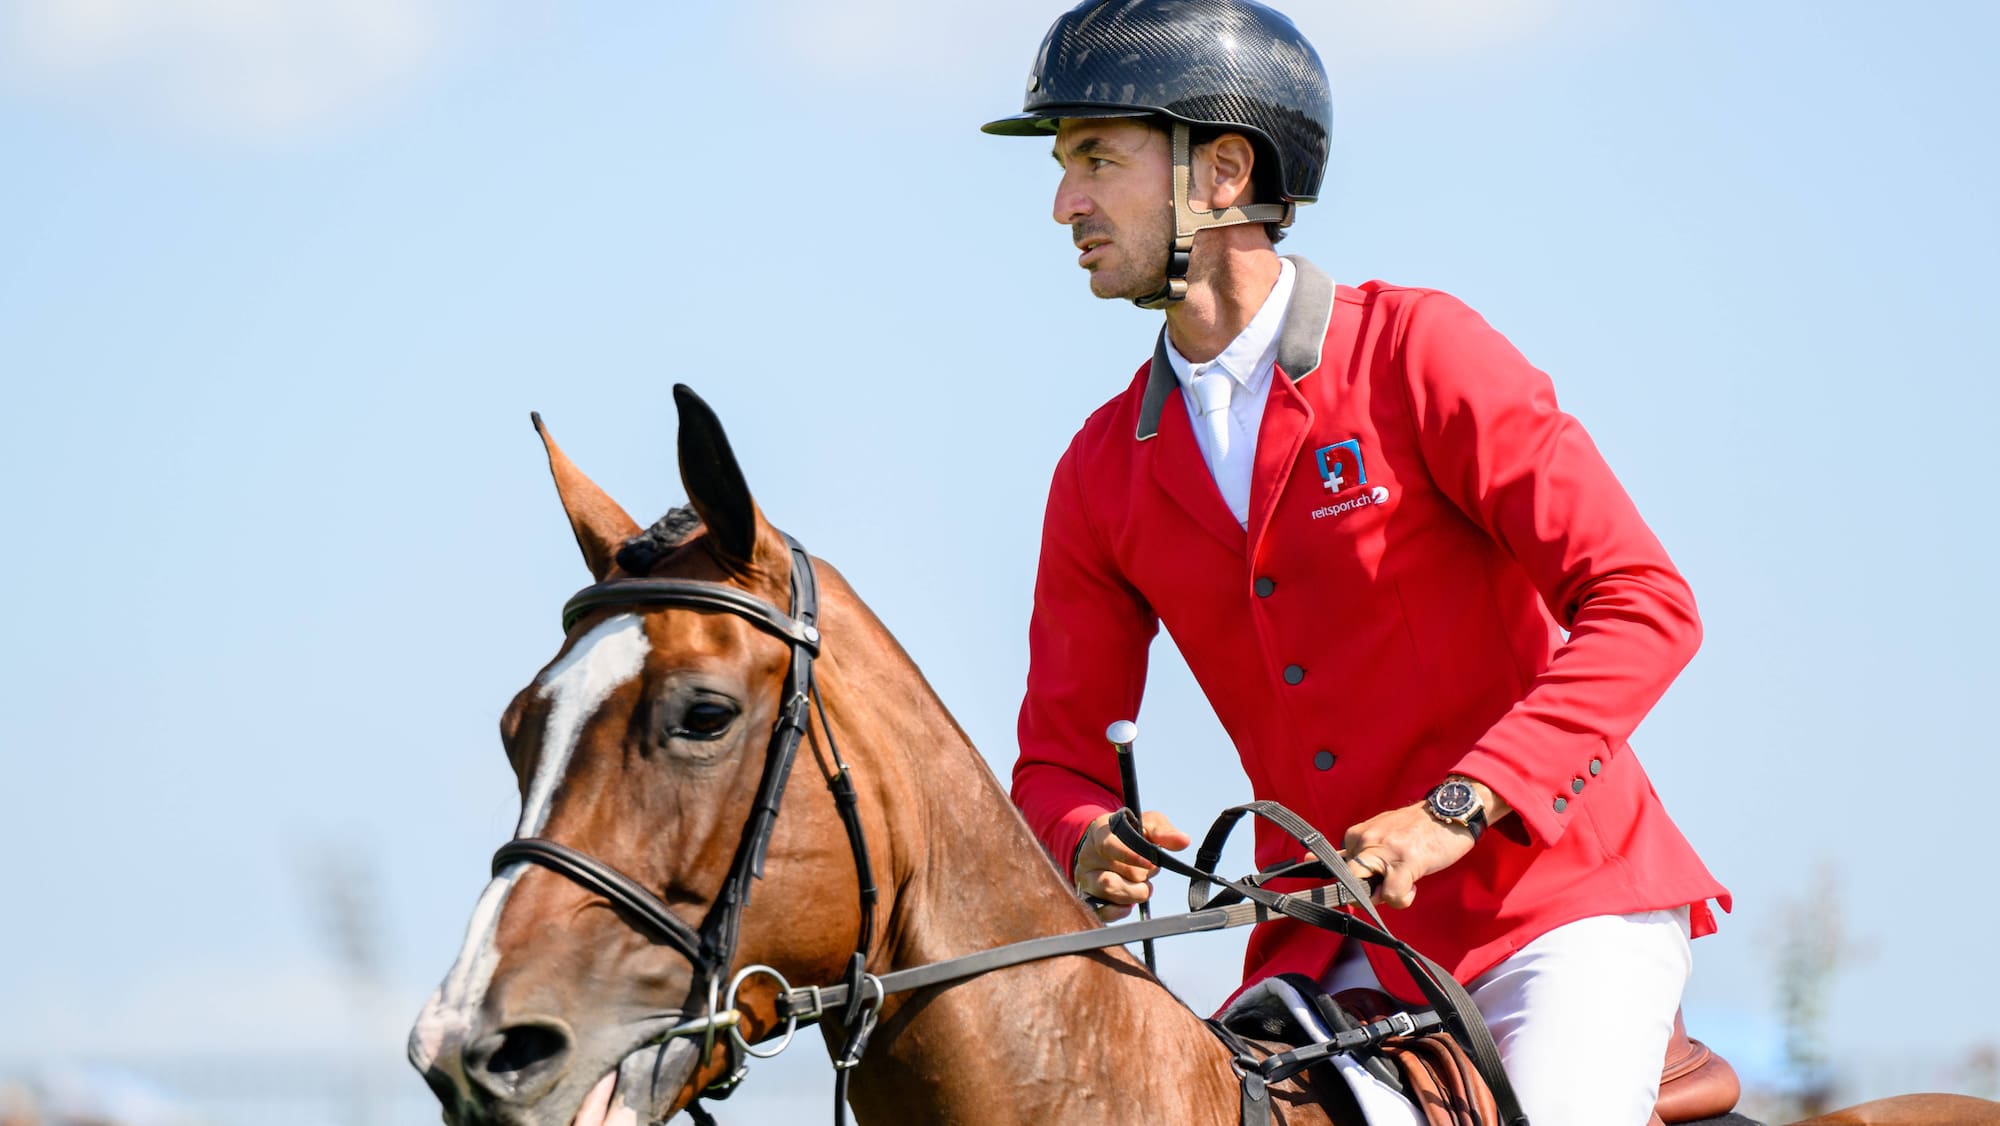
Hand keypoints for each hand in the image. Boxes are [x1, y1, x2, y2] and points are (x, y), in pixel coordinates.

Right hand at [1073, 809, 1190, 921]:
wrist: (1112, 841)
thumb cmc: (1132, 832)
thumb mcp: (1148, 824)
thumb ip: (1164, 833)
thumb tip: (1184, 841)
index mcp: (1100, 832)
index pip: (1109, 846)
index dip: (1130, 856)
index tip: (1152, 864)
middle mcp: (1088, 856)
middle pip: (1114, 874)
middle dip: (1141, 876)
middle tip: (1150, 870)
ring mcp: (1086, 877)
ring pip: (1109, 892)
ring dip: (1134, 893)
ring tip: (1143, 884)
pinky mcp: (1088, 896)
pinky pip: (1101, 911)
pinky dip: (1119, 911)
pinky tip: (1129, 904)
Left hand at [1341, 802, 1478, 909]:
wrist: (1449, 811)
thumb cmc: (1417, 829)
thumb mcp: (1382, 833)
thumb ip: (1360, 852)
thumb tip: (1327, 870)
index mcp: (1357, 834)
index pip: (1339, 870)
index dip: (1357, 883)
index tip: (1375, 880)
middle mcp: (1365, 840)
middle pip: (1346, 880)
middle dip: (1362, 894)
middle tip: (1385, 886)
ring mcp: (1384, 850)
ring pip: (1365, 892)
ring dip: (1384, 896)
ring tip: (1402, 881)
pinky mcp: (1404, 861)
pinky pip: (1392, 895)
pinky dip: (1403, 898)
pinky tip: (1413, 883)